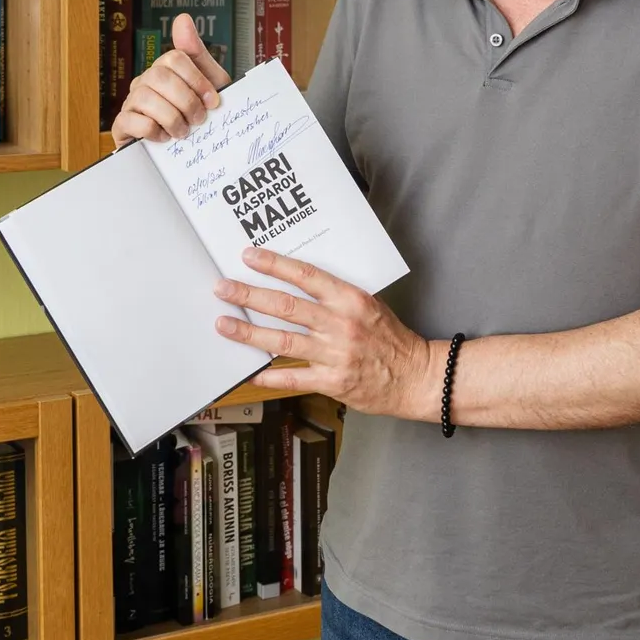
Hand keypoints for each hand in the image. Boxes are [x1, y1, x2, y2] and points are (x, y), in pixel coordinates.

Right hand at [111, 11, 230, 146]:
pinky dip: (152, 130)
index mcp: (164, 69)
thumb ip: (197, 52)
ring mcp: (131, 103)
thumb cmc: (197, 114)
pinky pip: (131, 120)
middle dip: (186, 100)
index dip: (197, 79)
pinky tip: (164, 138)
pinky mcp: (122, 126)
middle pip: (160, 77)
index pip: (175, 59)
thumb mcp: (208, 83)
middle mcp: (144, 82)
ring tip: (183, 131)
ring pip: (146, 98)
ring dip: (171, 117)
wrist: (193, 150)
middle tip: (199, 119)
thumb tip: (182, 18)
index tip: (213, 101)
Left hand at [215, 247, 441, 419]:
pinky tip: (249, 372)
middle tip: (223, 288)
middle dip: (249, 295)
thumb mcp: (369, 305)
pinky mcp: (332, 382)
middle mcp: (339, 324)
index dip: (274, 265)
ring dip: (249, 332)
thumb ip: (336, 296)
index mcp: (350, 300)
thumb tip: (298, 283)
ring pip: (282, 340)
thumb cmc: (392, 339)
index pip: (305, 276)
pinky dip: (268, 376)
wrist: (416, 376)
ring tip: (224, 324)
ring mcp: (334, 354)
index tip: (249, 257)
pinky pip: (293, 377)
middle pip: (285, 306)